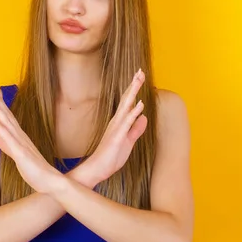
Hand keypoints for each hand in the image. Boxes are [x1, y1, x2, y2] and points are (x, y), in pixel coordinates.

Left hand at [0, 85, 60, 193]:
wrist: (50, 181)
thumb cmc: (35, 170)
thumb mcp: (19, 155)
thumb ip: (10, 146)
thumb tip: (2, 138)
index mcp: (20, 137)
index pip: (9, 117)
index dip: (1, 104)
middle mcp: (21, 136)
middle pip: (7, 115)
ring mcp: (21, 143)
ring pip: (7, 122)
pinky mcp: (21, 152)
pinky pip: (8, 138)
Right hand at [89, 68, 147, 182]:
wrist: (96, 169)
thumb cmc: (110, 158)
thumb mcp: (128, 142)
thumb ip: (136, 130)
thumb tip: (144, 117)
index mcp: (119, 123)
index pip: (128, 103)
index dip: (134, 90)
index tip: (139, 77)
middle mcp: (117, 122)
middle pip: (126, 99)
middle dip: (134, 85)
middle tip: (140, 71)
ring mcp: (116, 128)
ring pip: (126, 106)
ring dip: (133, 92)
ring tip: (139, 79)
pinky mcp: (117, 137)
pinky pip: (126, 122)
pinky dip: (133, 112)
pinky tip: (139, 104)